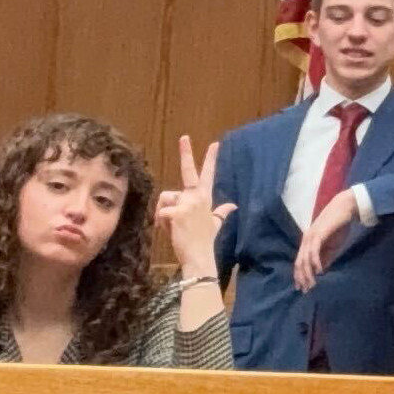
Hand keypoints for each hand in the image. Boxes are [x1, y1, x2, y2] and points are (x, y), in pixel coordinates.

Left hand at [154, 135, 235, 276]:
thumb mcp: (215, 224)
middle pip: (189, 173)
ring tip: (172, 226)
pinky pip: (161, 212)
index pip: (208, 175)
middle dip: (187, 153)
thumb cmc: (204, 241)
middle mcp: (198, 197)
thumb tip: (233, 206)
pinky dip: (160, 222)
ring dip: (163, 212)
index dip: (211, 159)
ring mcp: (187, 203)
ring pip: (166, 198)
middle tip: (184, 137)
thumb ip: (222, 212)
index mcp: (205, 198)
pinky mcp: (176, 212)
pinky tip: (169, 231)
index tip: (214, 144)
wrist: (199, 256)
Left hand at [292, 188, 360, 291]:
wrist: (345, 208)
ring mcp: (311, 237)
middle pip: (299, 262)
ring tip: (312, 284)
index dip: (300, 275)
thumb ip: (325, 257)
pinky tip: (319, 271)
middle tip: (305, 290)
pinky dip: (315, 262)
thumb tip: (320, 271)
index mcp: (308, 243)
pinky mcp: (318, 234)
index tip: (303, 288)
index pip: (300, 262)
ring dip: (307, 273)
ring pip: (304, 259)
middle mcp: (306, 240)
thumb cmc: (339, 226)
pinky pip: (314, 251)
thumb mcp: (332, 246)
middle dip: (301, 277)